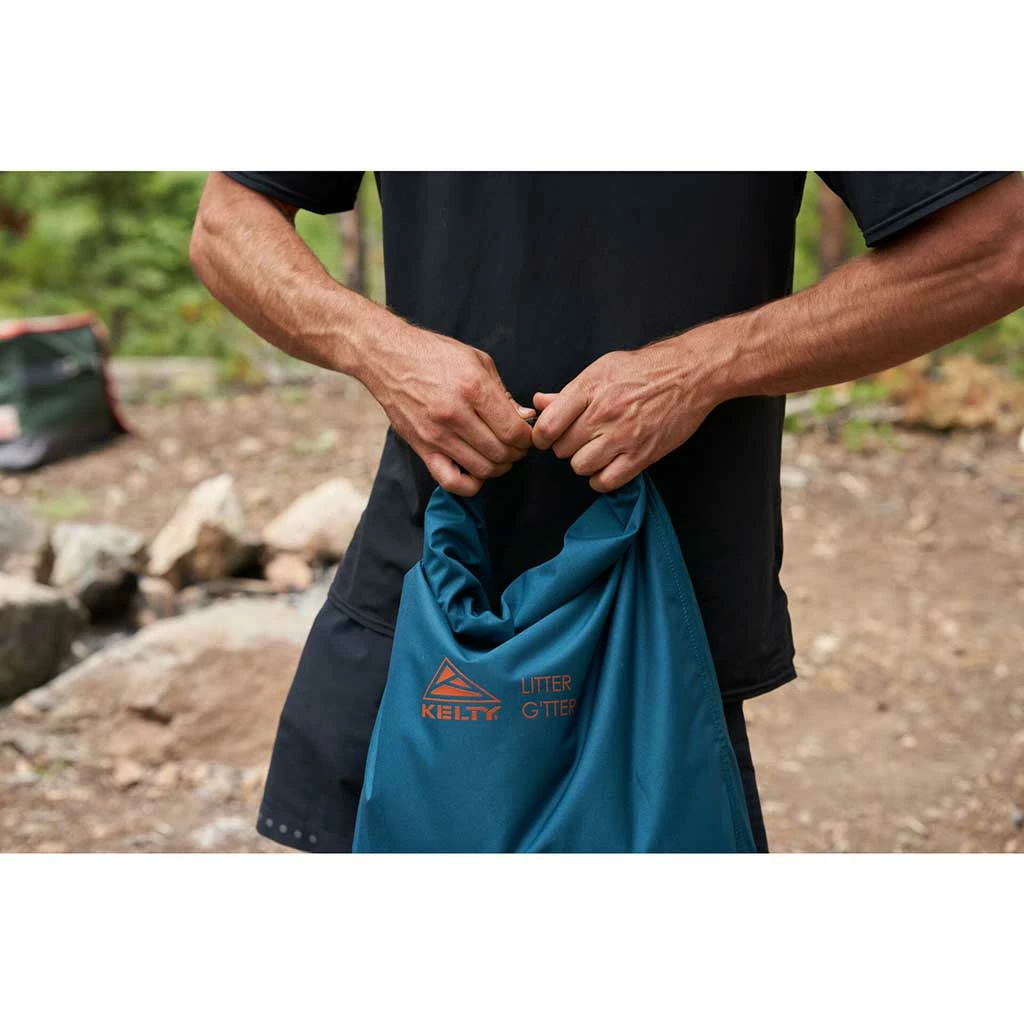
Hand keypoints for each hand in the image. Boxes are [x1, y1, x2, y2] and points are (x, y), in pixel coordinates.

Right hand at [364, 325, 533, 496]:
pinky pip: (451, 481)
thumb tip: (525, 418)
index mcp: (473, 388)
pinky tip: (476, 471)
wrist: (388, 357)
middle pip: (501, 452)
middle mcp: (454, 414)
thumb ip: (503, 393)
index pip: (513, 430)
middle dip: (517, 453)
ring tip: (500, 455)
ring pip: (482, 469)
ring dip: (499, 467)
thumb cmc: (434, 354)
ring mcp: (436, 434)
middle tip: (516, 445)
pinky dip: (470, 484)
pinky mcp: (422, 447)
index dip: (527, 438)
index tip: (526, 435)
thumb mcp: (477, 361)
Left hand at [531, 338, 716, 491]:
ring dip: (583, 462)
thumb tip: (539, 403)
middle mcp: (604, 414)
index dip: (541, 437)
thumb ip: (569, 392)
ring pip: (580, 467)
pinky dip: (601, 479)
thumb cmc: (645, 369)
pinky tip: (606, 466)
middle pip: (562, 449)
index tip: (546, 438)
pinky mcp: (642, 455)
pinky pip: (606, 482)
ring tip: (595, 450)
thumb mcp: (602, 369)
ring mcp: (623, 436)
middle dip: (565, 446)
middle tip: (579, 438)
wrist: (690, 374)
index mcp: (590, 389)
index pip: (548, 426)